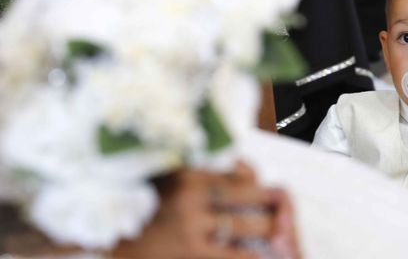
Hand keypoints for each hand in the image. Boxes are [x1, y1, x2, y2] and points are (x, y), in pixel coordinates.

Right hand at [114, 162, 301, 258]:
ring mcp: (193, 226)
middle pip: (248, 196)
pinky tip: (264, 255)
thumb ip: (200, 172)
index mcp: (188, 172)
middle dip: (272, 204)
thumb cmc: (140, 207)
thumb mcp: (168, 178)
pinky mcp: (193, 252)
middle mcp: (192, 195)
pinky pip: (235, 254)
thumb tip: (245, 172)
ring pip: (245, 224)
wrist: (106, 240)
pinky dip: (253, 255)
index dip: (259, 184)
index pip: (238, 174)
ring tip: (283, 234)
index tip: (272, 191)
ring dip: (268, 229)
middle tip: (286, 211)